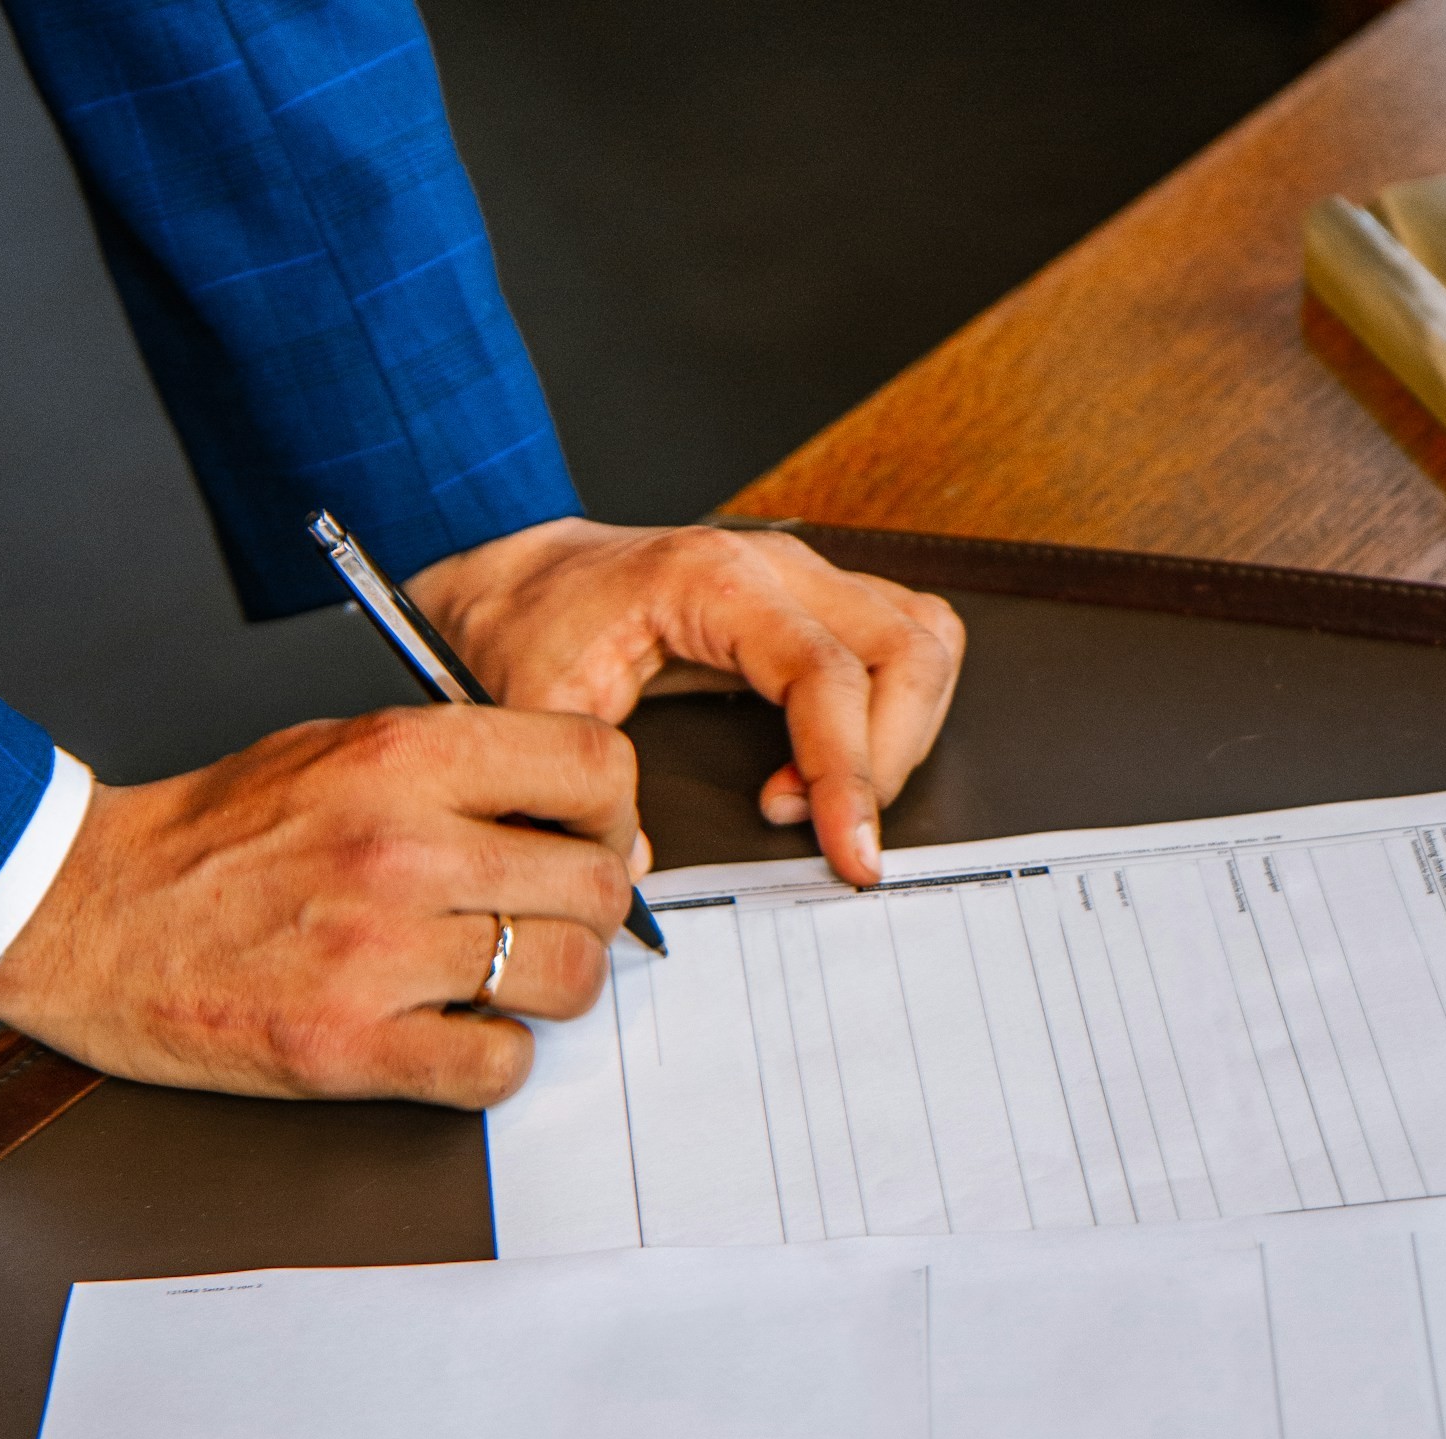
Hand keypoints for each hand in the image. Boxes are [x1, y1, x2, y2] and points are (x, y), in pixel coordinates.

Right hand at [0, 707, 642, 1104]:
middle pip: (596, 883)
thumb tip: (593, 826)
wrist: (81, 912)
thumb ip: (463, 773)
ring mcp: (375, 953)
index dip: (614, 811)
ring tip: (503, 979)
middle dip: (591, 909)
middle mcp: (400, 849)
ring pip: (567, 979)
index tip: (591, 838)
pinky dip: (496, 1059)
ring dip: (554, 987)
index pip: (593, 766)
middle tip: (549, 920)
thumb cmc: (213, 835)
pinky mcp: (346, 1046)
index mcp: (400, 757)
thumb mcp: (339, 749)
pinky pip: (498, 1067)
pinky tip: (457, 1033)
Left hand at [406, 519, 964, 885]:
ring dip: (902, 733)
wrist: (520, 579)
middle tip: (830, 835)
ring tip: (825, 800)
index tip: (850, 852)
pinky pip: (904, 638)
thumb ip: (580, 784)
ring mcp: (805, 577)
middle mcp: (777, 565)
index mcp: (714, 581)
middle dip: (886, 761)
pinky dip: (895, 710)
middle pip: (907, 651)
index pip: (827, 673)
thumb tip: (639, 865)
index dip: (850, 772)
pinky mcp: (814, 600)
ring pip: (925, 638)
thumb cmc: (529, 626)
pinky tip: (827, 765)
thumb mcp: (533, 705)